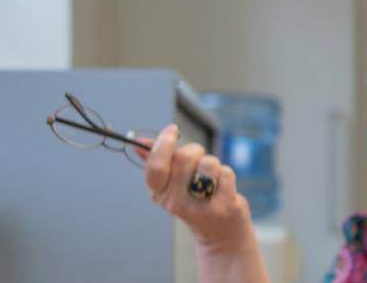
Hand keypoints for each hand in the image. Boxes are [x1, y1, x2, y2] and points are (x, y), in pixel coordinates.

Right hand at [140, 125, 252, 253]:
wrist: (219, 234)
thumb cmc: (194, 202)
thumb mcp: (172, 186)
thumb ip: (158, 164)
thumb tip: (140, 143)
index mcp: (160, 194)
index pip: (155, 166)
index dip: (163, 143)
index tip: (172, 130)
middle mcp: (177, 202)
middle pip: (184, 157)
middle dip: (194, 151)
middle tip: (197, 161)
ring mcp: (201, 205)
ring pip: (208, 163)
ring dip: (212, 164)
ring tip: (211, 179)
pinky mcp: (224, 206)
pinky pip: (226, 172)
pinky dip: (226, 175)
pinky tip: (223, 189)